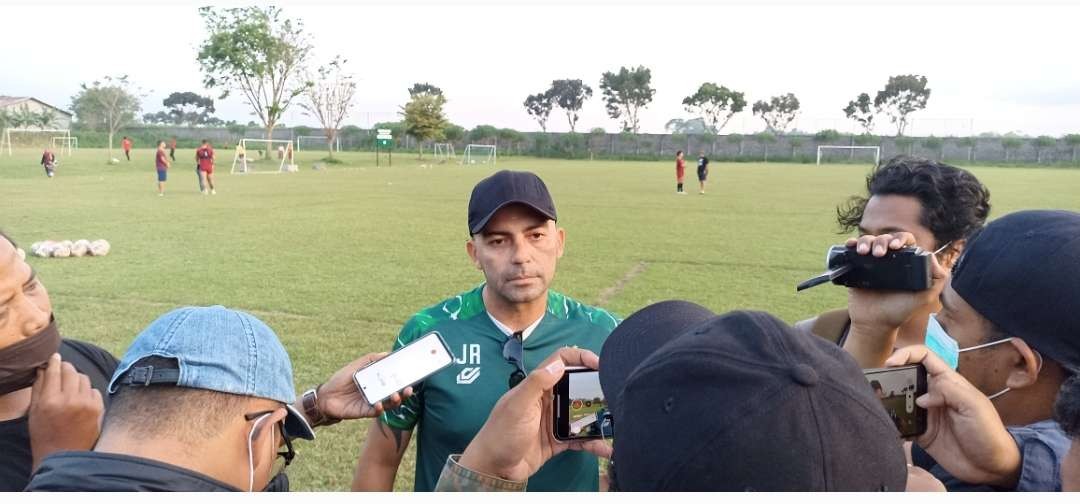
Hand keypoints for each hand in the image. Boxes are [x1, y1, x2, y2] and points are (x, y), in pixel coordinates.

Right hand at [28, 353, 103, 468]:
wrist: (64, 455)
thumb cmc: (45, 434)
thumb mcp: (34, 411)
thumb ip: (39, 387)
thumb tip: (45, 368)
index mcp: (50, 401)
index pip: (54, 372)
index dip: (54, 361)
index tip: (55, 357)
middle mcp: (70, 400)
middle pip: (70, 371)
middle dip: (65, 368)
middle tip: (62, 370)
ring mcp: (86, 404)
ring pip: (84, 378)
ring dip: (76, 379)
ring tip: (70, 388)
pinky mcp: (98, 409)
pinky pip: (94, 389)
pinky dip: (87, 391)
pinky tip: (81, 399)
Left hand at [313, 353, 412, 420]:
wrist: (325, 395)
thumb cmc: (340, 379)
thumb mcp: (356, 366)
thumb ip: (371, 359)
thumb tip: (388, 353)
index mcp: (376, 382)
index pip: (393, 381)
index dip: (403, 380)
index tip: (412, 376)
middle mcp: (377, 393)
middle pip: (395, 394)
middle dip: (404, 393)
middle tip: (409, 389)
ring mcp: (372, 403)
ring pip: (388, 404)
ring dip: (394, 401)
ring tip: (396, 396)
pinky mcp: (364, 412)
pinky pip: (375, 411)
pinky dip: (379, 408)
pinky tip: (380, 404)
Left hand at [459, 347, 611, 481]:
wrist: (494, 468)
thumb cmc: (501, 433)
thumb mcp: (517, 406)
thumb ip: (536, 383)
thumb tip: (560, 363)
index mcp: (537, 386)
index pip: (561, 361)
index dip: (580, 358)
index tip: (600, 364)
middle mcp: (548, 400)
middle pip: (577, 386)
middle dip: (596, 388)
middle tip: (614, 393)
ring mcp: (554, 420)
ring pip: (582, 413)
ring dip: (598, 417)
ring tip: (615, 420)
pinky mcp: (558, 440)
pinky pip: (580, 438)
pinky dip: (593, 442)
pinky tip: (605, 447)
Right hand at [844, 233, 947, 366]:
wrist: (875, 324)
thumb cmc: (900, 311)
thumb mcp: (925, 297)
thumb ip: (937, 279)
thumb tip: (931, 255)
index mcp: (905, 262)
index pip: (905, 241)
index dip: (900, 238)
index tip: (895, 247)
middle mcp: (889, 260)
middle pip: (885, 238)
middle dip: (881, 241)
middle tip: (879, 254)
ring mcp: (871, 263)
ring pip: (868, 241)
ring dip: (866, 242)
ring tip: (864, 252)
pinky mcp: (856, 268)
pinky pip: (852, 250)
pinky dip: (850, 244)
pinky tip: (851, 246)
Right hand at [886, 345, 1020, 487]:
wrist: (991, 467)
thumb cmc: (989, 433)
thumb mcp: (974, 406)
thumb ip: (949, 391)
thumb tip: (921, 396)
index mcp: (949, 382)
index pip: (925, 357)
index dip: (906, 354)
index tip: (890, 362)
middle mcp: (935, 395)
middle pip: (908, 375)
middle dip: (892, 375)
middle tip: (878, 383)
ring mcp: (927, 414)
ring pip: (901, 399)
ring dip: (890, 399)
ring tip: (878, 403)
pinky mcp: (921, 432)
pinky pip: (902, 423)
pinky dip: (892, 422)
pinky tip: (886, 423)